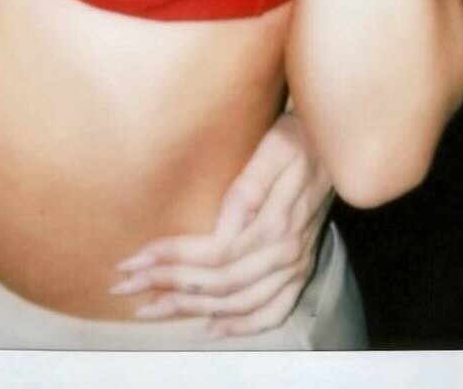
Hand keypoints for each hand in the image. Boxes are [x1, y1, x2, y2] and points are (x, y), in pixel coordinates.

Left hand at [110, 111, 334, 331]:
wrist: (337, 142)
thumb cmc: (300, 135)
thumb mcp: (277, 145)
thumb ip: (252, 186)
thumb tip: (226, 226)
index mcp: (276, 222)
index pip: (215, 253)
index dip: (173, 259)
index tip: (135, 257)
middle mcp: (285, 252)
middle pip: (219, 283)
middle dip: (168, 285)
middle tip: (126, 285)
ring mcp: (294, 265)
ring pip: (238, 302)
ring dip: (191, 309)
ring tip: (151, 308)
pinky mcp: (300, 270)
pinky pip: (272, 311)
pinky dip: (241, 326)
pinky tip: (211, 328)